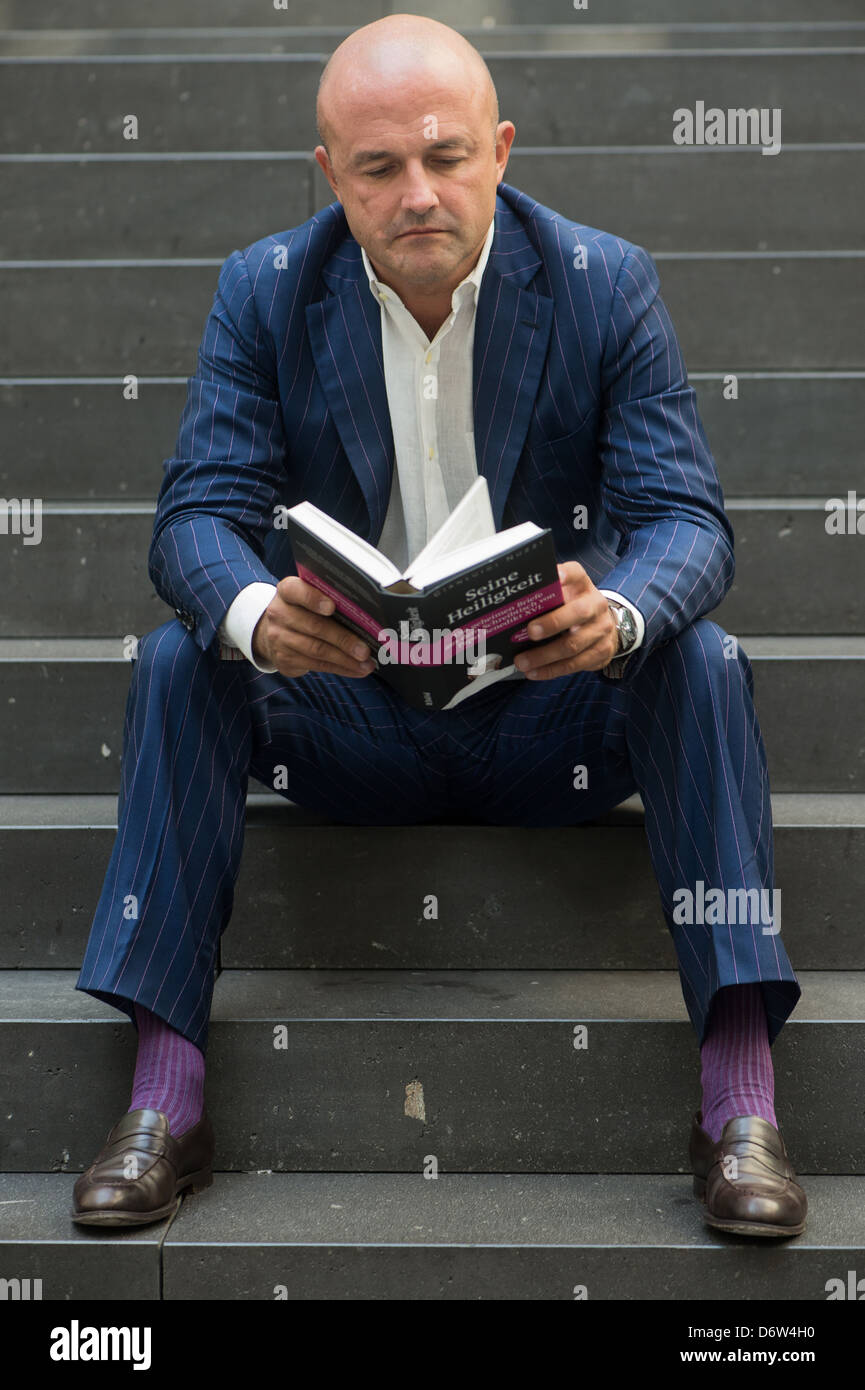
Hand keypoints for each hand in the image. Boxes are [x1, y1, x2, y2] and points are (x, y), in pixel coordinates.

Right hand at [252, 576, 376, 678]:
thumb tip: (366, 616)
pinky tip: (356, 670)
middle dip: (343, 639)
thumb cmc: (302, 611)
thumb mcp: (307, 598)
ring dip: (346, 659)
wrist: (271, 633)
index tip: (332, 607)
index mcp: (287, 592)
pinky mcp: (285, 659)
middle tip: (365, 649)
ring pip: (317, 650)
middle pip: (314, 626)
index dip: (313, 598)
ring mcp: (280, 638)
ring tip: (366, 664)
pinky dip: (341, 668)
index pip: (296, 590)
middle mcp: (279, 613)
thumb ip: (328, 599)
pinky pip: (317, 665)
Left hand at [512, 562, 617, 679]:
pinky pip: (574, 664)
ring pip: (573, 645)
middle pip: (578, 612)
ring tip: (522, 662)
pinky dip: (551, 670)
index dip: (566, 574)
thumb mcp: (564, 594)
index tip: (555, 576)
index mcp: (582, 585)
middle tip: (530, 632)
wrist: (604, 627)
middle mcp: (596, 605)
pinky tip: (534, 672)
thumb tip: (510, 602)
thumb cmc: (572, 608)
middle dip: (553, 623)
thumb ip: (545, 594)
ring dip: (544, 656)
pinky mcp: (601, 652)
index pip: (576, 573)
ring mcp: (601, 630)